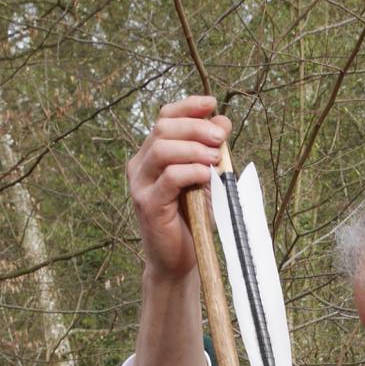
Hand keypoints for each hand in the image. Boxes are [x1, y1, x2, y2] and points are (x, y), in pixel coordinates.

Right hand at [127, 95, 232, 282]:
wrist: (177, 261)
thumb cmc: (192, 221)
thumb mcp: (205, 181)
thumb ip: (211, 152)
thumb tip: (223, 121)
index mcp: (152, 155)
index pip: (165, 117)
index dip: (188, 107)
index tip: (212, 104)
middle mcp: (141, 165)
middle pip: (163, 128)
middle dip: (196, 127)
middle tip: (221, 136)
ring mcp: (141, 184)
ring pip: (162, 149)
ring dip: (193, 148)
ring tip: (215, 157)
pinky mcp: (148, 204)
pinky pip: (169, 178)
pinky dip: (191, 172)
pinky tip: (207, 176)